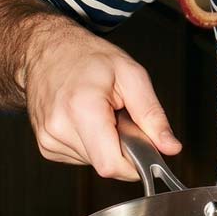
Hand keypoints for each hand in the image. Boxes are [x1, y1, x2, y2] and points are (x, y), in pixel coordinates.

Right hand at [22, 16, 181, 180]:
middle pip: (106, 164)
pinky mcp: (46, 146)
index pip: (111, 165)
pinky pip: (81, 158)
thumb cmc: (87, 57)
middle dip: (122, 147)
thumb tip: (170, 147)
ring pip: (94, 163)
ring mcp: (48, 140)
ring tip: (101, 114)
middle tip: (120, 117)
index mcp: (81, 108)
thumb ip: (153, 115)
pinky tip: (87, 120)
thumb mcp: (132, 75)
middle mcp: (59, 128)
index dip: (135, 163)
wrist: (48, 50)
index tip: (145, 147)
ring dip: (106, 144)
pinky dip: (92, 143)